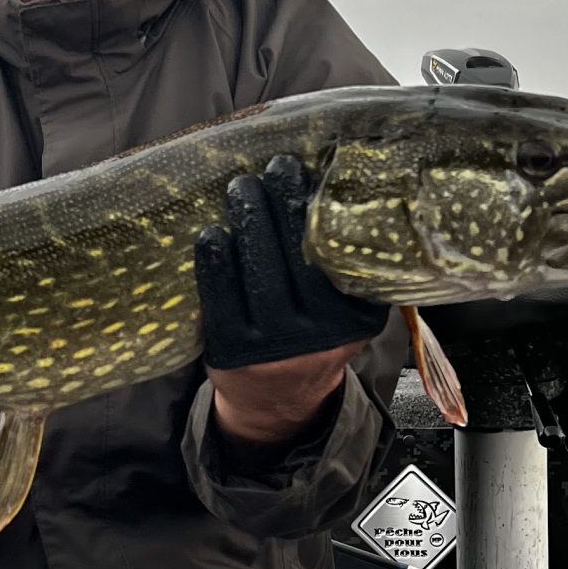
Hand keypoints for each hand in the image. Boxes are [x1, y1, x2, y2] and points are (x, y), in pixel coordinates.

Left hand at [195, 157, 389, 457]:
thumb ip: (342, 269)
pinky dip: (216, 263)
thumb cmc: (311, 335)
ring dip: (250, 223)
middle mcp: (320, 337)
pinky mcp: (234, 354)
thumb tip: (325, 187)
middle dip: (282, 204)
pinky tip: (212, 234)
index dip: (318, 209)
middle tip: (272, 166)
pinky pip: (223, 301)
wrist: (279, 401)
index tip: (307, 171)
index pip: (336, 255)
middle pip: (298, 258)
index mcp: (355, 320)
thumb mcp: (344, 311)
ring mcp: (275, 348)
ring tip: (242, 187)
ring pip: (262, 275)